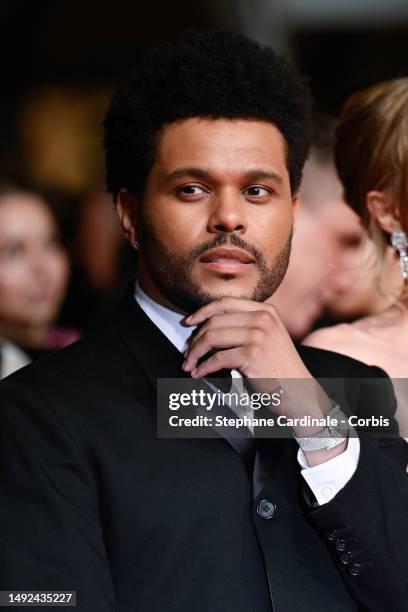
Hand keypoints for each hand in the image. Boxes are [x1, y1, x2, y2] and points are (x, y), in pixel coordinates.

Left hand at [182, 297, 346, 464]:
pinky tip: (199, 373)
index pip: (225, 303)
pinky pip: (217, 358)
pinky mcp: (252, 354)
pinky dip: (204, 367)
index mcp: (265, 310)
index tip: (188, 323)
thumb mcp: (268, 337)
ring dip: (195, 353)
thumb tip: (208, 326)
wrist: (300, 391)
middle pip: (215, 320)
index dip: (202, 312)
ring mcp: (258, 335)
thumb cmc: (279, 368)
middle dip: (195, 338)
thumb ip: (246, 326)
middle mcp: (262, 318)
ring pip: (212, 337)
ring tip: (190, 364)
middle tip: (188, 353)